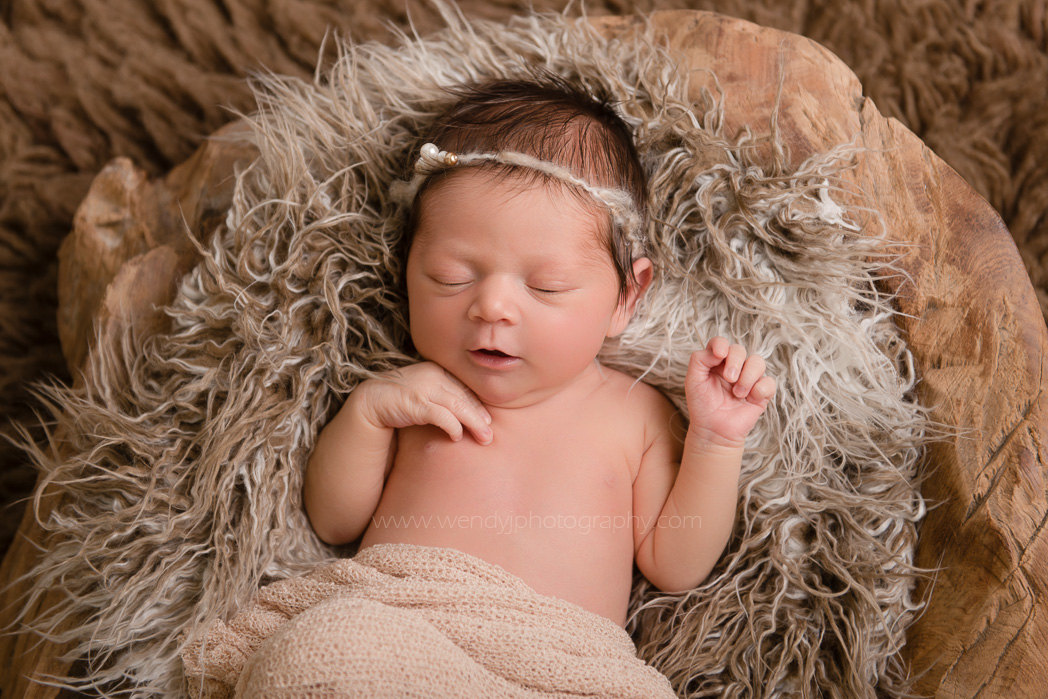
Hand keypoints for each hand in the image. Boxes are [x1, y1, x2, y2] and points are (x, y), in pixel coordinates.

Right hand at [354, 362, 492, 443]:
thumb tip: (469, 414)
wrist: (371, 402)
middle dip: (480, 417)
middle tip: (490, 434)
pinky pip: (442, 415)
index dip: (477, 405)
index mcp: (436, 369)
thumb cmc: (402, 400)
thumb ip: (443, 398)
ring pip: (458, 406)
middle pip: (464, 397)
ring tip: (484, 438)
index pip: (464, 388)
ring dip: (474, 423)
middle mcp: (432, 375)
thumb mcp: (426, 394)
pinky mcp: (416, 403)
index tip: (487, 420)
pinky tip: (457, 436)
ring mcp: (424, 387)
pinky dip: (453, 426)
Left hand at [685, 337, 775, 448]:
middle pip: (740, 350)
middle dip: (735, 362)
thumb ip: (700, 360)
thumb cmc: (702, 404)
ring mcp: (749, 378)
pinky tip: (750, 399)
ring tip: (738, 393)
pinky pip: (769, 382)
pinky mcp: (761, 392)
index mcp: (716, 361)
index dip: (721, 344)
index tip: (719, 354)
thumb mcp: (693, 380)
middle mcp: (734, 366)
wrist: (713, 430)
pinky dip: (760, 389)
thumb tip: (719, 351)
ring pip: (758, 362)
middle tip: (729, 379)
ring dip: (748, 376)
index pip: (721, 343)